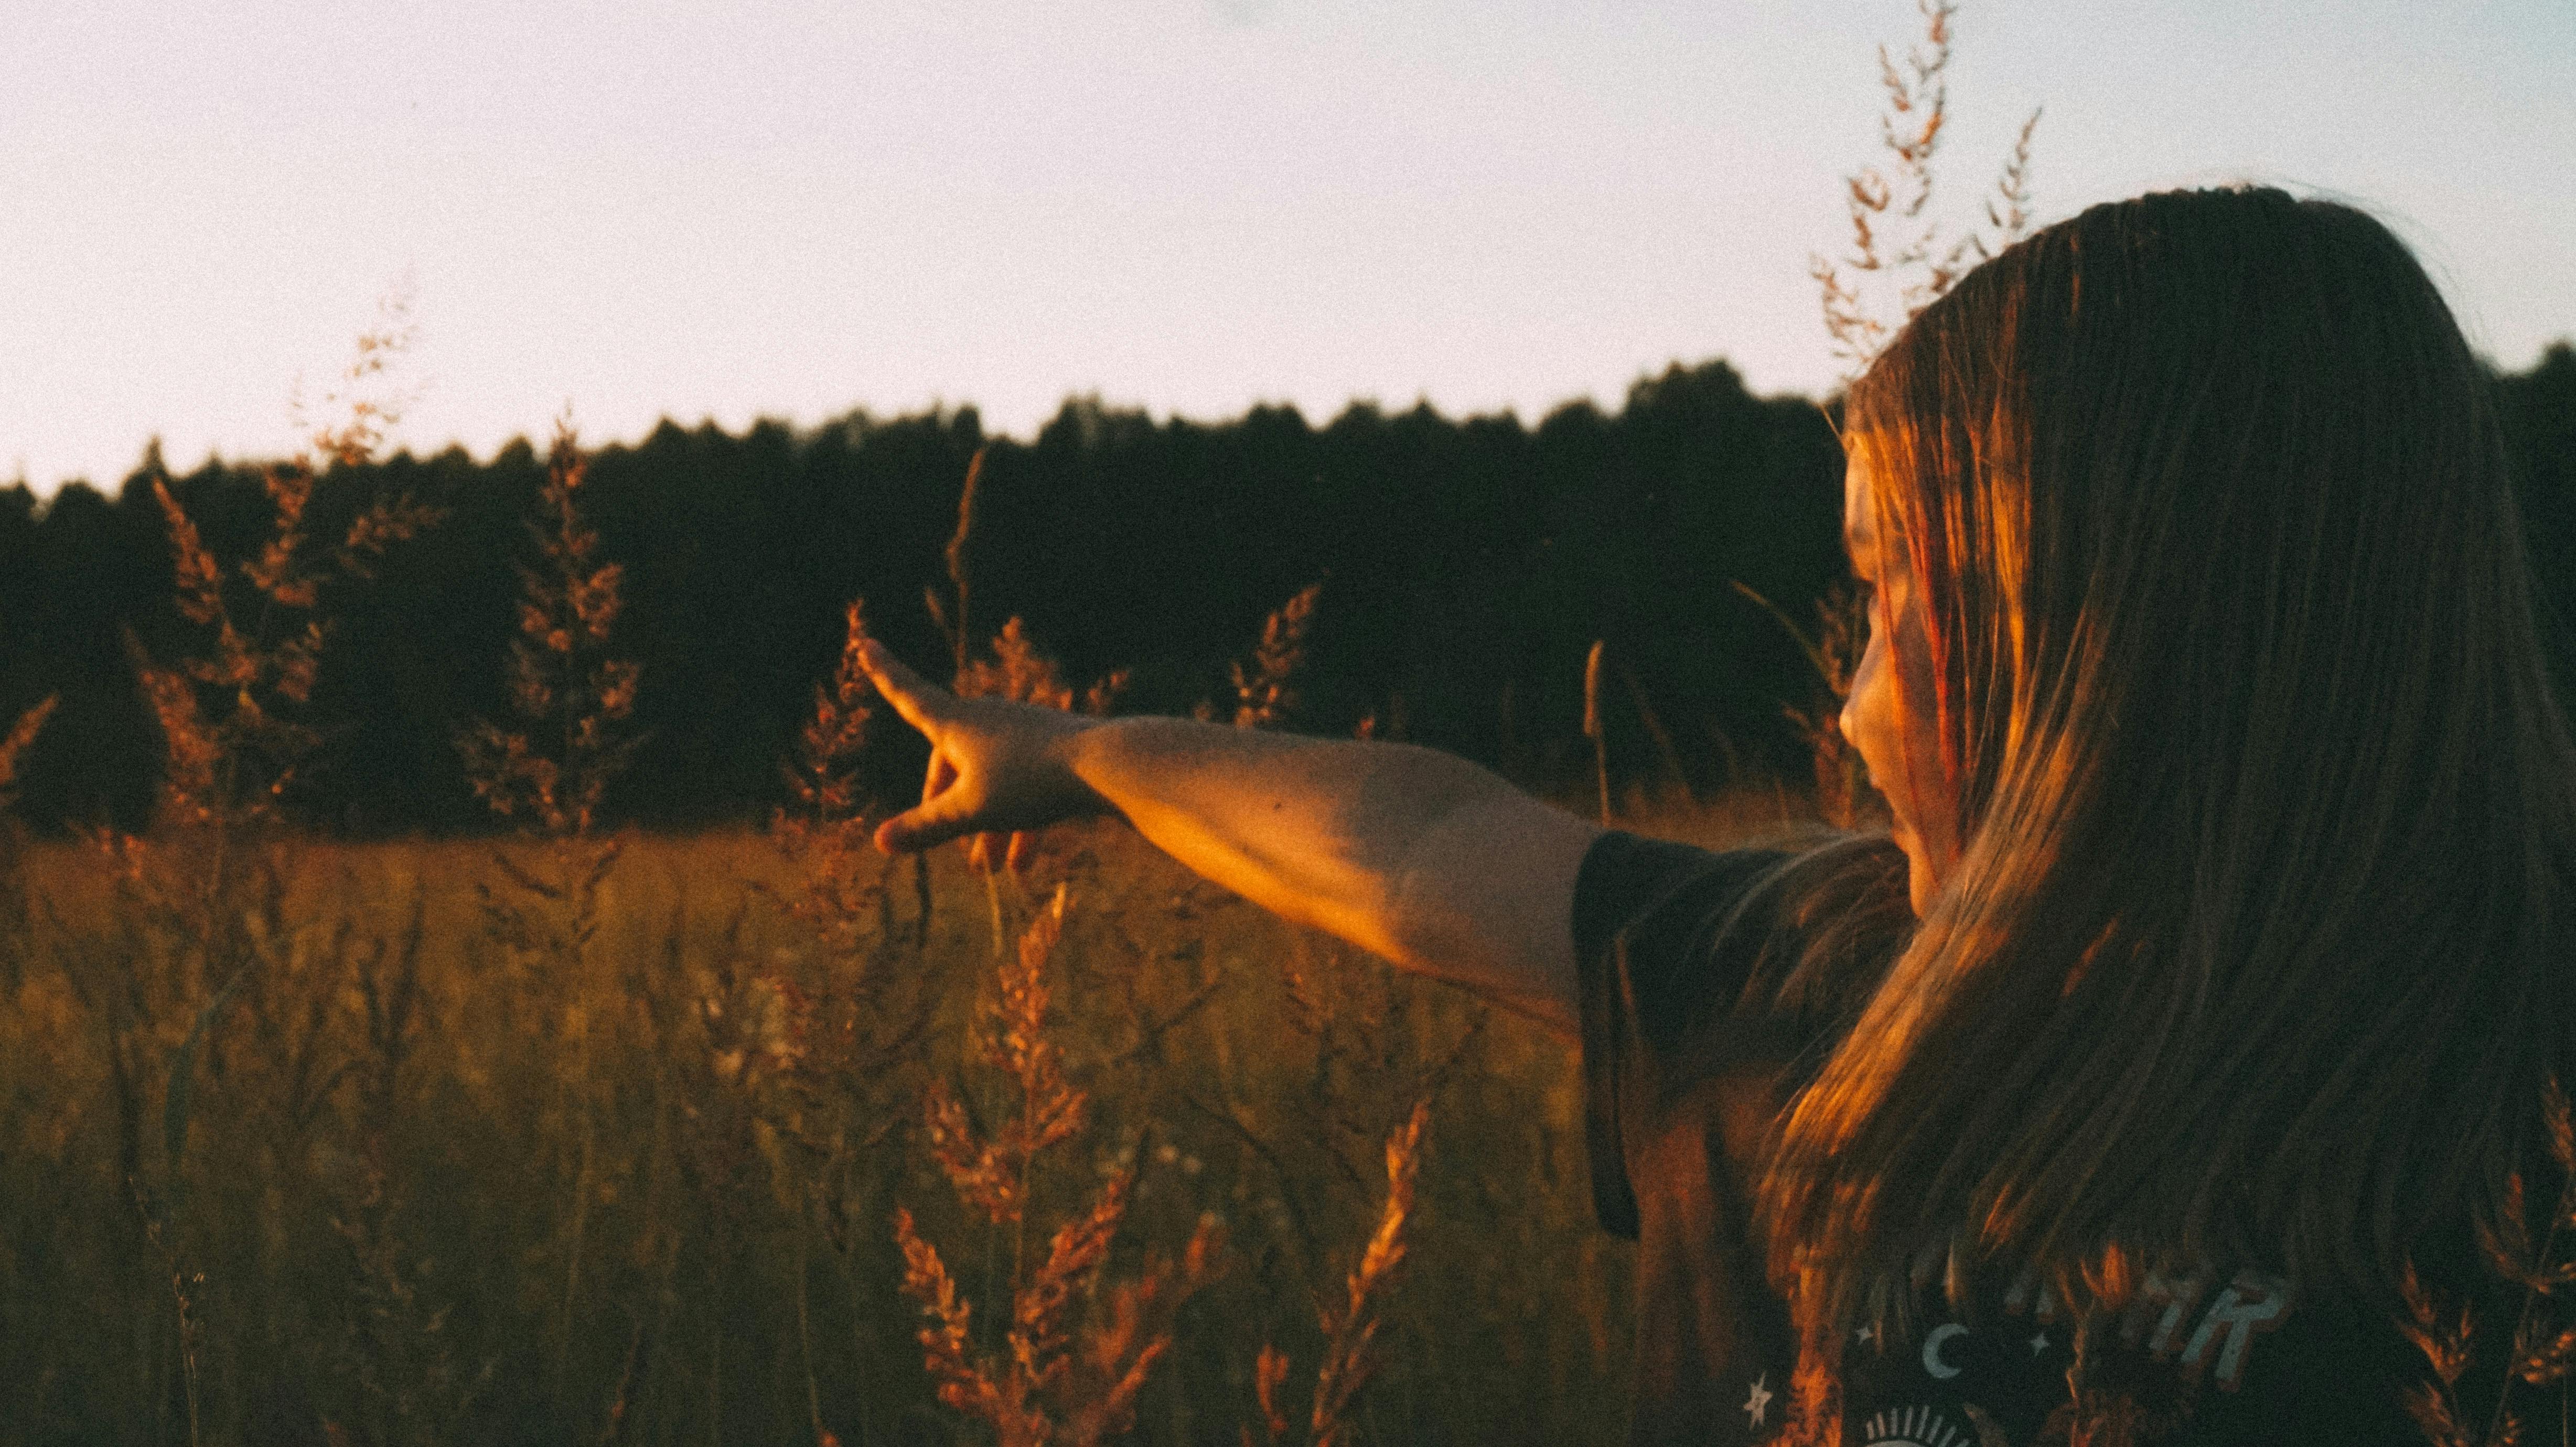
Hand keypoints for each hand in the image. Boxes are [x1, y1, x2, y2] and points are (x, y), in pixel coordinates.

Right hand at [855, 640, 1107, 870]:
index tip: (867, 643)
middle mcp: (987, 717)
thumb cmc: (1030, 781)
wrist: (1106, 766)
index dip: (885, 673)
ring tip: (990, 871)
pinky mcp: (1051, 747)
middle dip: (947, 805)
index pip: (909, 696)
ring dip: (988, 825)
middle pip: (951, 760)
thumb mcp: (971, 810)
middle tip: (951, 845)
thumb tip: (878, 842)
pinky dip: (1019, 820)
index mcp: (957, 722)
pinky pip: (1024, 784)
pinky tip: (1024, 865)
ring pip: (991, 779)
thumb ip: (926, 827)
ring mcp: (1021, 730)